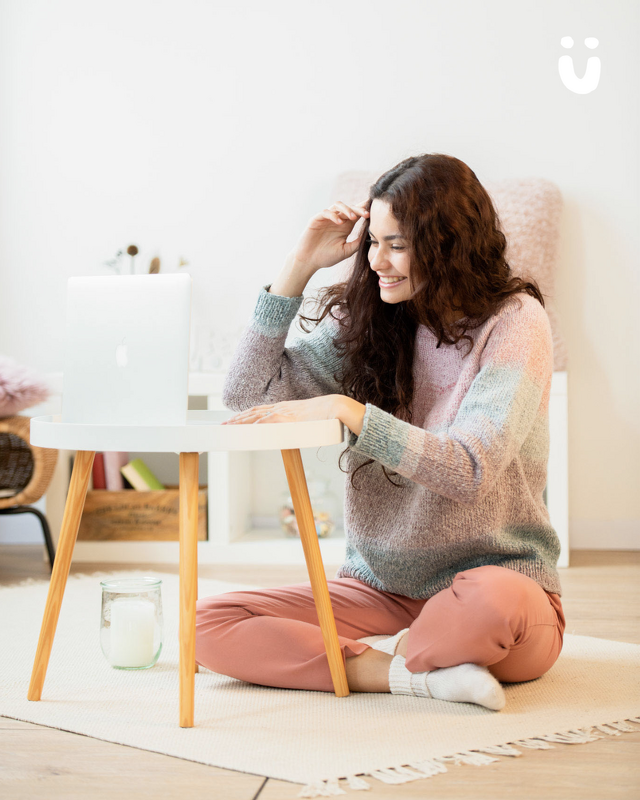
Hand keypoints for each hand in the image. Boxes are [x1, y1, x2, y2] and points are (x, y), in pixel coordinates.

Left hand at [221, 395, 340, 424]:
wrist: (335, 407)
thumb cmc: (324, 414)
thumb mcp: (305, 420)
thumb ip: (296, 425)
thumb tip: (292, 434)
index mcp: (284, 407)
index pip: (259, 410)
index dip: (245, 415)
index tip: (234, 419)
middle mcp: (281, 407)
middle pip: (253, 412)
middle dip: (237, 418)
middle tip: (223, 424)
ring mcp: (284, 412)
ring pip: (257, 416)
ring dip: (241, 422)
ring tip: (228, 427)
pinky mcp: (289, 418)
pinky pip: (268, 422)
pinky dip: (256, 425)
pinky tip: (246, 429)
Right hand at [288, 199, 369, 273]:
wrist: (309, 262)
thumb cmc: (326, 257)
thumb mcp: (346, 251)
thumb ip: (356, 243)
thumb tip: (368, 235)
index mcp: (345, 227)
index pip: (357, 214)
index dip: (364, 210)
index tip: (374, 212)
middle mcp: (337, 220)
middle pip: (349, 207)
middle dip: (359, 209)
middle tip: (366, 214)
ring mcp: (326, 219)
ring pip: (338, 206)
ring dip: (347, 209)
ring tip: (353, 217)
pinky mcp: (316, 219)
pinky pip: (326, 212)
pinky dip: (333, 215)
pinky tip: (339, 222)